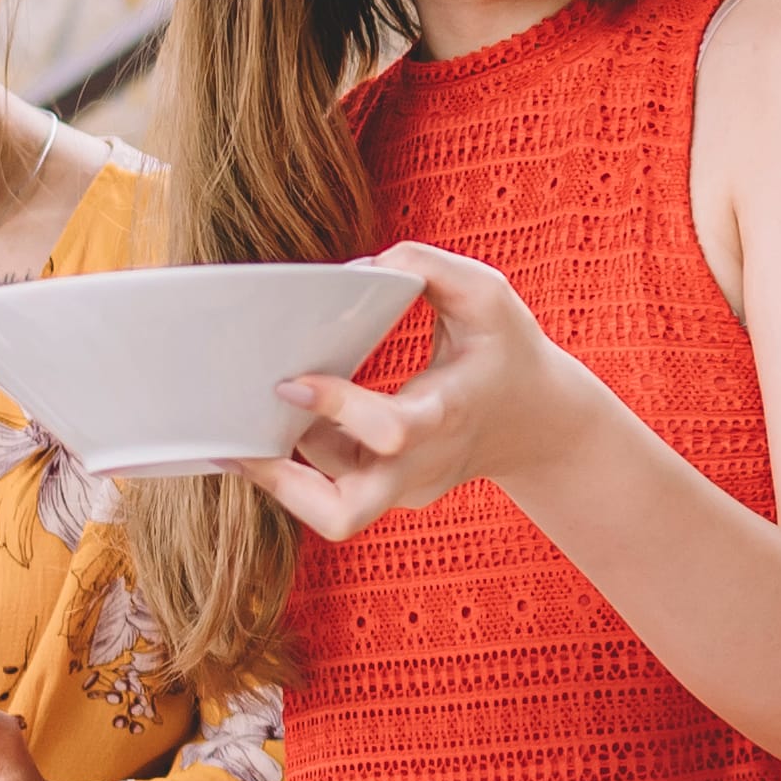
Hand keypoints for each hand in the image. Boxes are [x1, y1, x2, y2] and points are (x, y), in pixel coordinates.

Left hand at [249, 242, 585, 546]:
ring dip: (284, 464)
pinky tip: (285, 425)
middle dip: (282, 487)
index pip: (390, 430)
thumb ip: (428, 266)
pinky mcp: (389, 495)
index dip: (336, 410)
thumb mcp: (486, 294)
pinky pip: (333, 488)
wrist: (539, 424)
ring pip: (327, 503)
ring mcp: (404, 489)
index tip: (292, 383)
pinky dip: (302, 463)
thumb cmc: (507, 353)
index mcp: (446, 415)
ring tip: (258, 419)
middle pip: (344, 514)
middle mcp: (421, 465)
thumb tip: (359, 272)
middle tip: (240, 446)